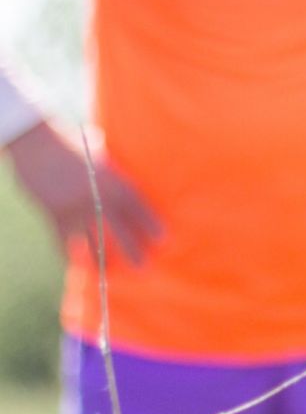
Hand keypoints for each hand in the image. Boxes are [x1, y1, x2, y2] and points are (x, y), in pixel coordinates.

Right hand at [7, 123, 160, 263]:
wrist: (34, 140)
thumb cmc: (68, 142)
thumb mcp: (97, 153)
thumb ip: (110, 167)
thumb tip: (121, 167)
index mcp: (112, 180)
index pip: (137, 206)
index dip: (149, 223)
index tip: (163, 239)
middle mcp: (97, 197)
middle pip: (120, 229)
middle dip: (132, 249)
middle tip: (143, 267)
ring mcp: (76, 208)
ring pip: (93, 240)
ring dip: (102, 258)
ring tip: (112, 273)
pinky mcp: (55, 213)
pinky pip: (64, 240)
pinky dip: (69, 253)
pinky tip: (75, 263)